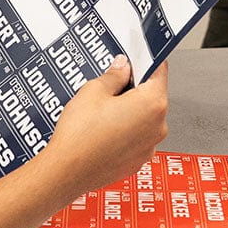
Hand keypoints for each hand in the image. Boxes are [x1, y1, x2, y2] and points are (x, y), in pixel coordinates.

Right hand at [44, 56, 168, 202]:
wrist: (68, 171)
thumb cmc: (81, 133)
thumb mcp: (93, 91)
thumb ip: (114, 75)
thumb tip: (123, 67)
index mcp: (152, 104)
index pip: (159, 72)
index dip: (146, 61)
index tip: (137, 57)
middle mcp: (158, 127)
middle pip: (152, 96)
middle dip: (133, 88)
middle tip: (109, 84)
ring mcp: (149, 147)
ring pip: (144, 118)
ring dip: (129, 110)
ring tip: (101, 110)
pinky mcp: (138, 161)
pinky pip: (137, 137)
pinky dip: (125, 130)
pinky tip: (102, 128)